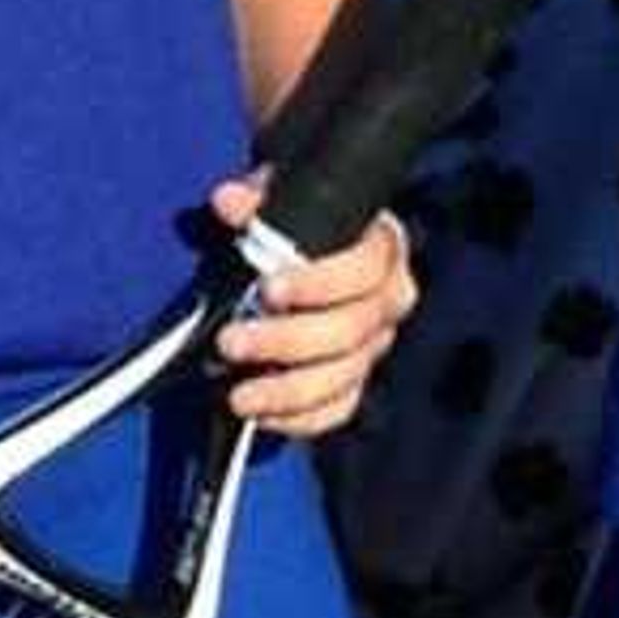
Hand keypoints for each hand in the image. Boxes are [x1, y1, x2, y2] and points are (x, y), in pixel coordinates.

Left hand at [211, 178, 418, 440]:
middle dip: (287, 341)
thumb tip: (231, 202)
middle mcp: (387, 303)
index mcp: (381, 250)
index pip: (365, 269)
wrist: (300, 256)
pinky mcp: (353, 384)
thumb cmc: (296, 224)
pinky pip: (336, 411)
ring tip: (239, 395)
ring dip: (287, 391)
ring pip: (343, 378)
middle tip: (231, 341)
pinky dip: (299, 419)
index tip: (269, 288)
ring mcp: (372, 348)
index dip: (319, 282)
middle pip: (351, 331)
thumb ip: (257, 198)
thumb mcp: (278, 199)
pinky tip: (260, 415)